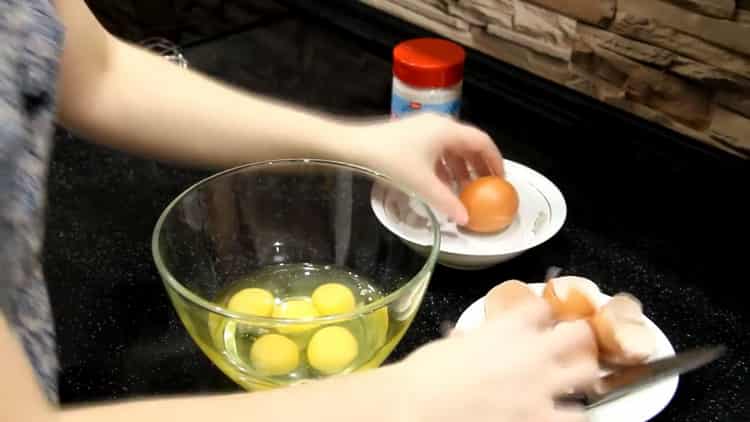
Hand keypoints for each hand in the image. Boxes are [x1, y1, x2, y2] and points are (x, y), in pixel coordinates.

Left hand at [352, 113, 503, 225]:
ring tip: (465, 190)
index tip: (501, 179)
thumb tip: (465, 219)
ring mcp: (424, 128)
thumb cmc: (390, 161)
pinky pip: (437, 150)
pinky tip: (442, 185)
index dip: (495, 161)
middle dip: (479, 167)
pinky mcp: (411, 135)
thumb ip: (446, 202)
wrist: (355, 147)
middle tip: (486, 187)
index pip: (482, 142)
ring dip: (461, 168)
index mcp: (447, 131)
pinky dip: (445, 166)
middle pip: (469, 144)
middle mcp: (439, 125)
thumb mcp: (421, 184)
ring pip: (452, 148)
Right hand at [394, 302, 597, 421]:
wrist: (420, 405)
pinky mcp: (541, 419)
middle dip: (578, 338)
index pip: (541, 308)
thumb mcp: (448, 347)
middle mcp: (531, 351)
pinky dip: (569, 415)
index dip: (543, 314)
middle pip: (578, 333)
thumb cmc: (426, 374)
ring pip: (587, 373)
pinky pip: (576, 417)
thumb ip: (468, 341)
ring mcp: (541, 387)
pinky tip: (559, 415)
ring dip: (581, 377)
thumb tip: (464, 341)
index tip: (541, 319)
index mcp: (505, 328)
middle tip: (573, 346)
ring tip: (573, 383)